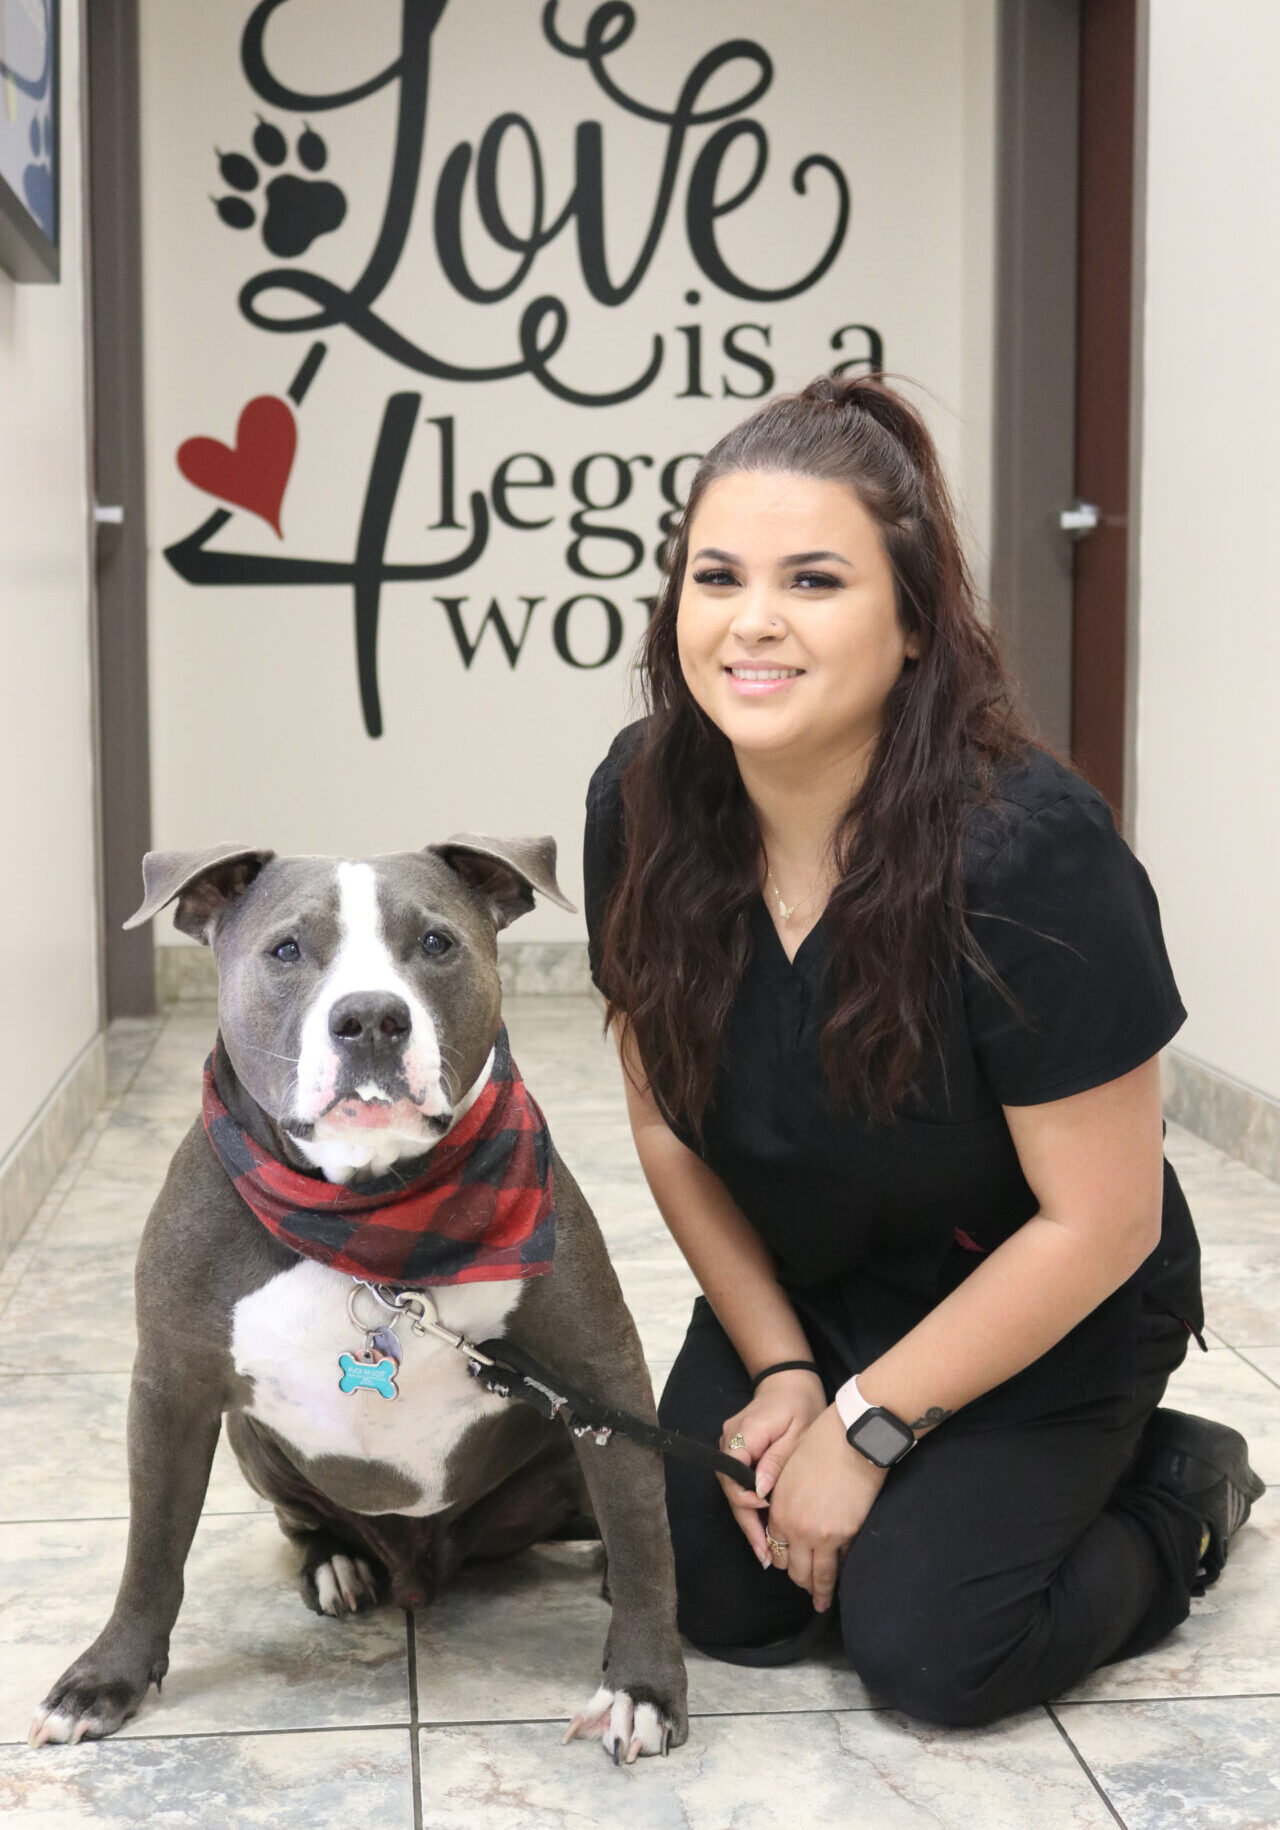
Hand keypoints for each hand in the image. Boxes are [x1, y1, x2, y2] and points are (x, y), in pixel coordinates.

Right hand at [717, 1371, 827, 1565]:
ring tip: (767, 1553)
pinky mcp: (737, 1451)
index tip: (769, 1517)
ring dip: (750, 1519)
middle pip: (731, 1488)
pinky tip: (765, 1531)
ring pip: (734, 1489)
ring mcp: (729, 1445)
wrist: (790, 1381)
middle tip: (767, 1555)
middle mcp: (729, 1440)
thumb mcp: (797, 1432)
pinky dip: (752, 1505)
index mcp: (744, 1433)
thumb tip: (761, 1492)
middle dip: (748, 1522)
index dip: (747, 1501)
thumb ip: (777, 1461)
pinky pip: (739, 1482)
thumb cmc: (800, 1405)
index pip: (734, 1474)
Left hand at [764, 1404, 889, 1612]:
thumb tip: (787, 1525)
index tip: (789, 1565)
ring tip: (821, 1602)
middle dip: (801, 1581)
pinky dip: (841, 1569)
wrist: (851, 1439)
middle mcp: (796, 1528)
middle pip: (794, 1569)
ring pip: (818, 1576)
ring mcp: (822, 1535)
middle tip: (807, 1590)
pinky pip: (841, 1561)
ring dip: (819, 1592)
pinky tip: (842, 1576)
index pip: (776, 1549)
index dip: (783, 1559)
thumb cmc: (820, 1446)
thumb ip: (784, 1502)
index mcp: (779, 1510)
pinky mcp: (847, 1534)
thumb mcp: (790, 1472)